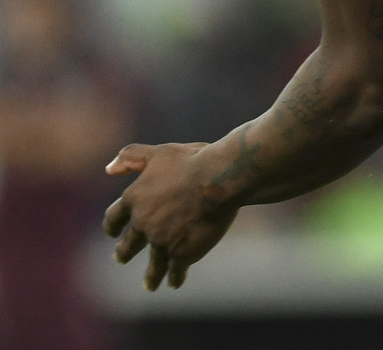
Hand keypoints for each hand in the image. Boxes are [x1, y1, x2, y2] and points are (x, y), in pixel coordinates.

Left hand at [103, 142, 238, 290]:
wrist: (219, 179)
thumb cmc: (192, 161)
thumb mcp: (159, 152)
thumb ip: (132, 157)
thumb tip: (107, 169)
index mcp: (134, 198)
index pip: (114, 217)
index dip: (112, 225)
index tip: (112, 232)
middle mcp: (143, 223)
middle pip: (129, 243)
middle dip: (125, 252)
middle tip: (122, 258)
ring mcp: (161, 241)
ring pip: (152, 263)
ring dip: (151, 275)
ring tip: (150, 285)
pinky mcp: (182, 252)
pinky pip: (175, 269)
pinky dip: (174, 277)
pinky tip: (175, 283)